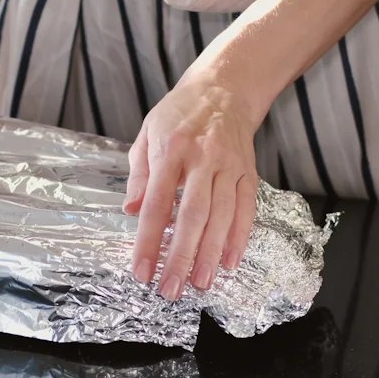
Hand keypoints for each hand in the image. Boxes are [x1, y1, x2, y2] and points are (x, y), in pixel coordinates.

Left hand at [123, 72, 260, 299]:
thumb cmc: (179, 114)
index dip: (148, 241)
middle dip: (181, 257)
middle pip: (192, 216)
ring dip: (211, 254)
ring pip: (221, 217)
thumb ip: (139, 176)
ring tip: (200, 284)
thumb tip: (131, 211)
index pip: (156, 204)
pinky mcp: (248, 172)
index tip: (141, 271)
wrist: (224, 88)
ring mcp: (228, 166)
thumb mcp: (147, 135)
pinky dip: (240, 238)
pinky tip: (230, 262)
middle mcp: (202, 159)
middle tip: (171, 289)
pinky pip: (246, 210)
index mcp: (170, 150)